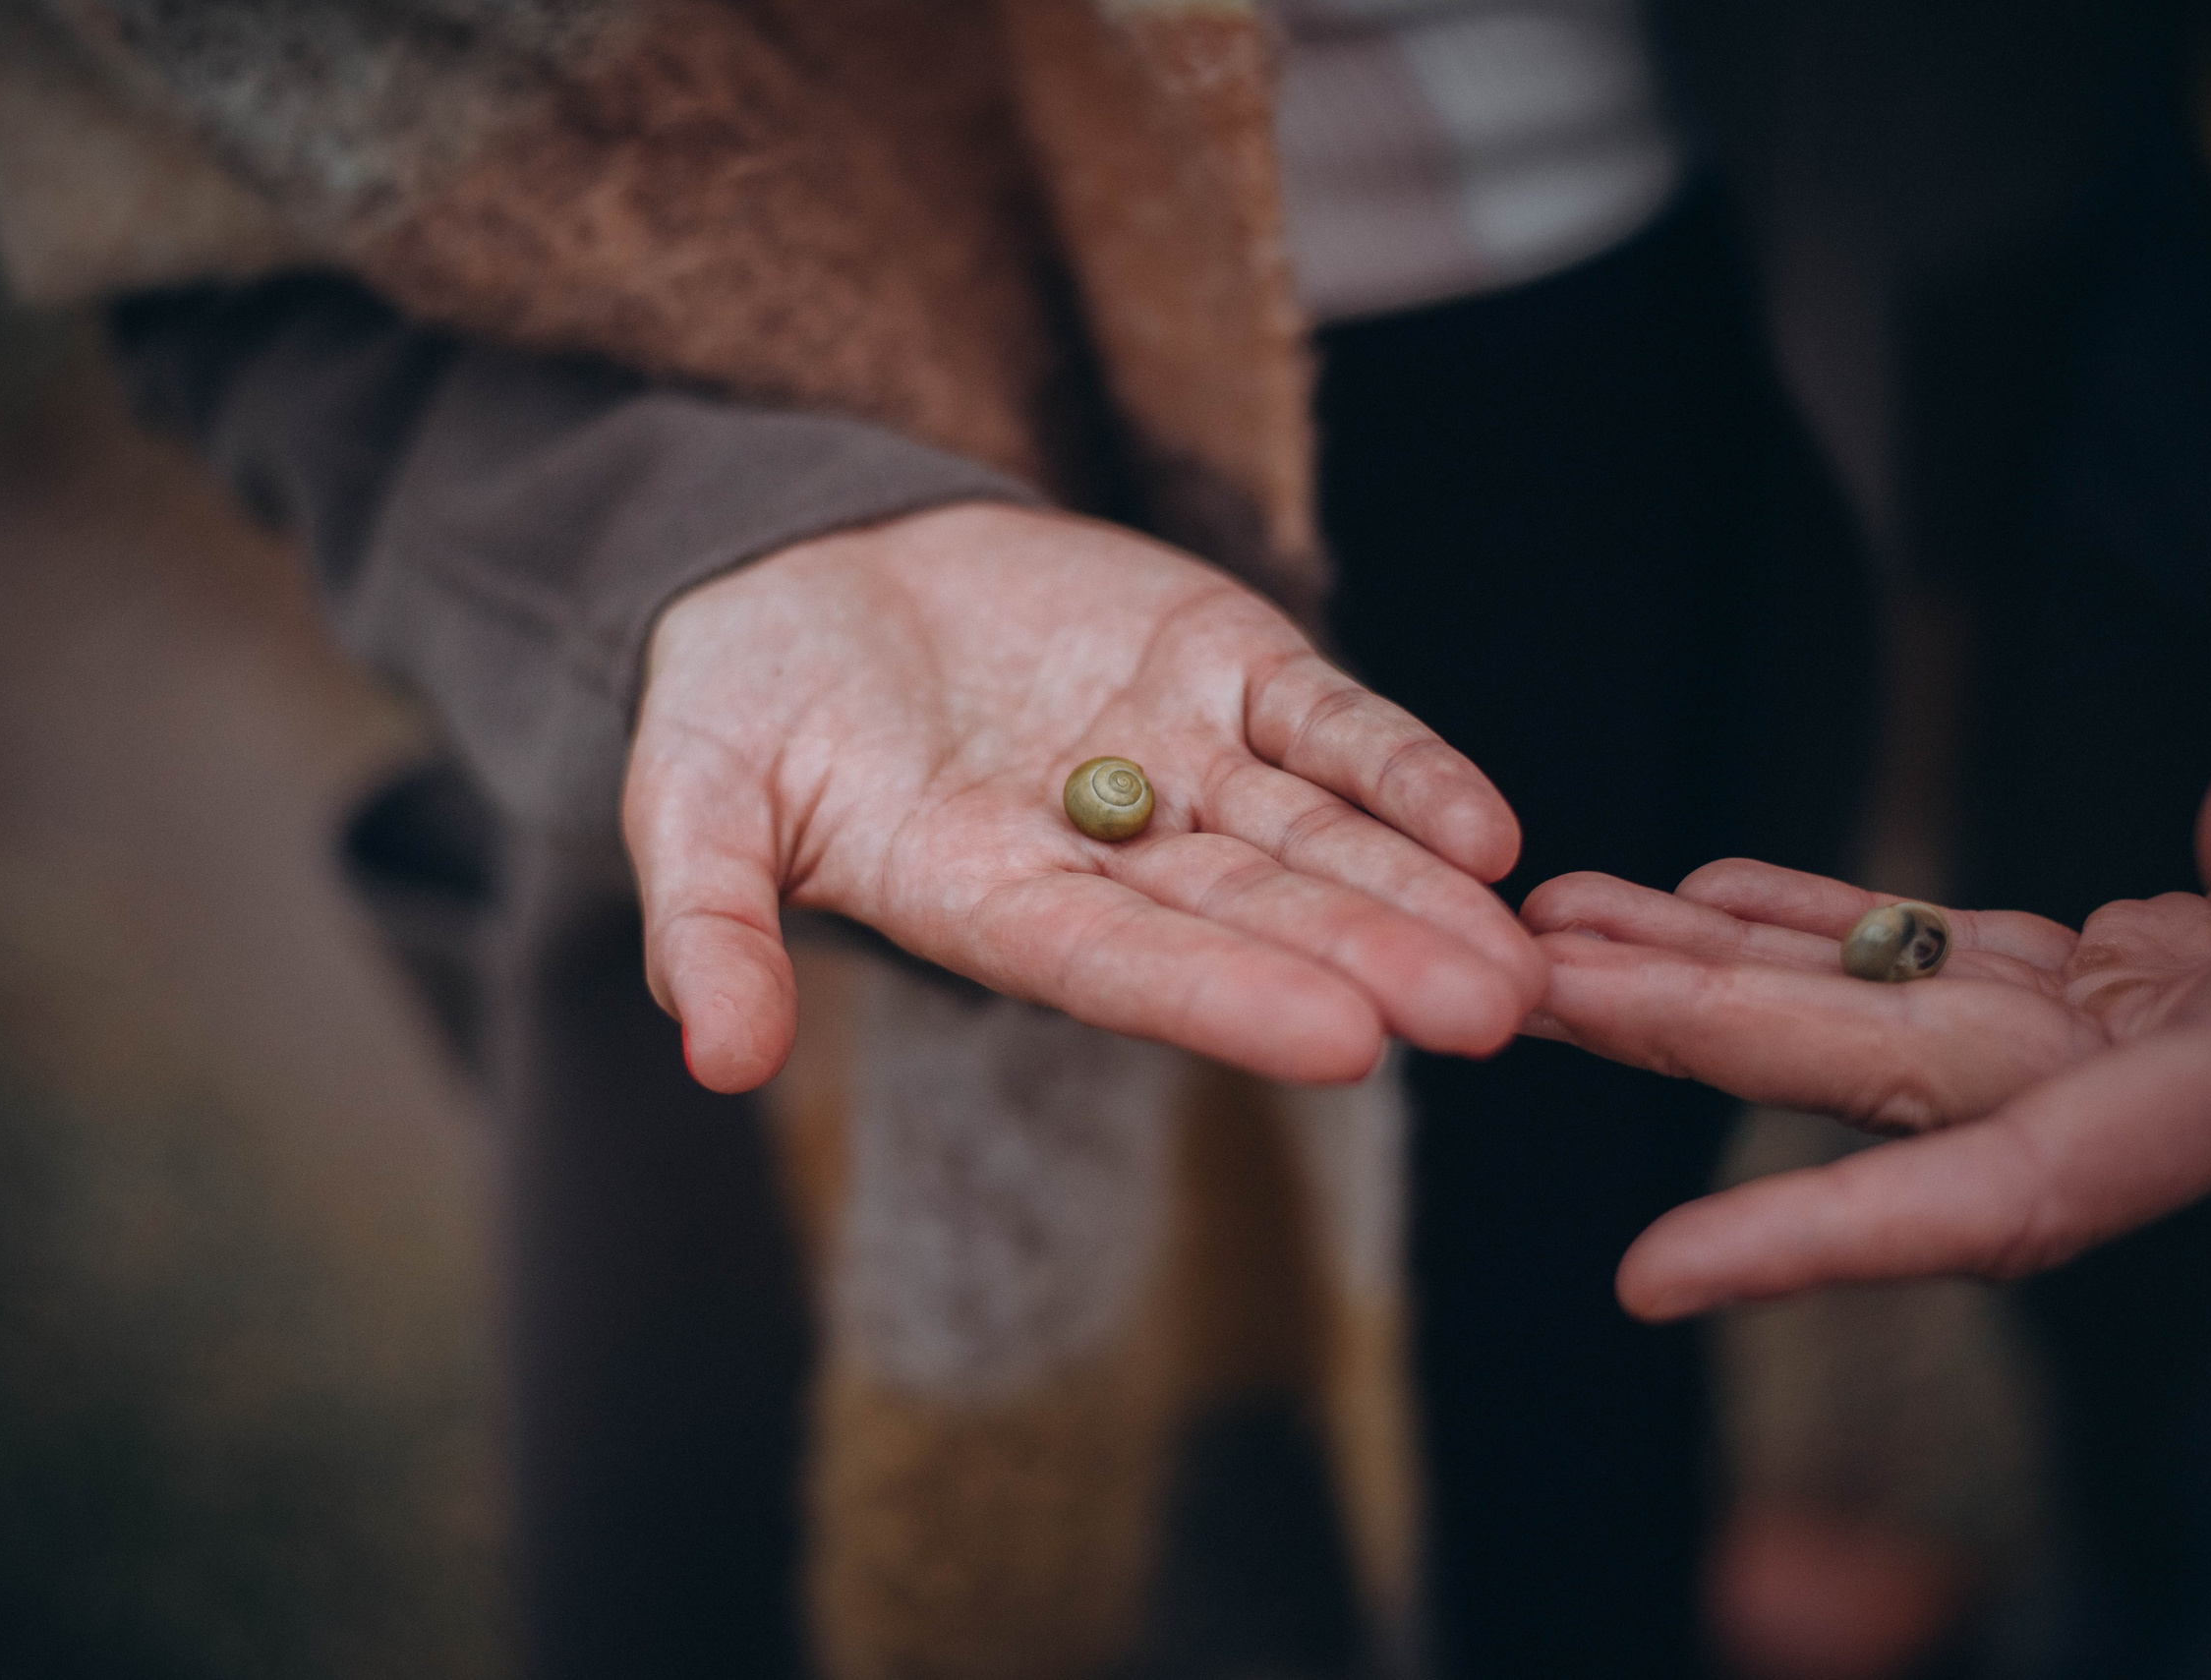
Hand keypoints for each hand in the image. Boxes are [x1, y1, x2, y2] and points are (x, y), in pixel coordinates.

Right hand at [625, 503, 1541, 1091]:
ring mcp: (1175, 758)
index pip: (1118, 963)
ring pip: (1314, 832)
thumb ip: (710, 925)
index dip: (1225, 997)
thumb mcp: (691, 801)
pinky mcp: (1220, 664)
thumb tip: (714, 1061)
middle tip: (1489, 1014)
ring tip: (1518, 948)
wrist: (804, 569)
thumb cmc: (736, 703)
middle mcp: (1104, 850)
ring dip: (1415, 887)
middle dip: (1368, 957)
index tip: (1341, 1044)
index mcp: (986, 900)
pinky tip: (1485, 828)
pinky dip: (1402, 766)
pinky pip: (1328, 721)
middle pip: (1250, 912)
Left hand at [1518, 692, 2210, 1320]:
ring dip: (1718, 964)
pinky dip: (1826, 912)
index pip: (2013, 1194)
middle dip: (1693, 1039)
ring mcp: (2149, 1028)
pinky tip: (1707, 886)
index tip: (1648, 1280)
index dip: (1828, 1240)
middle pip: (1891, 1081)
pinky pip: (1950, 947)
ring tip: (1561, 919)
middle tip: (1515, 987)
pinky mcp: (2139, 970)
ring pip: (1891, 1005)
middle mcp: (2178, 1083)